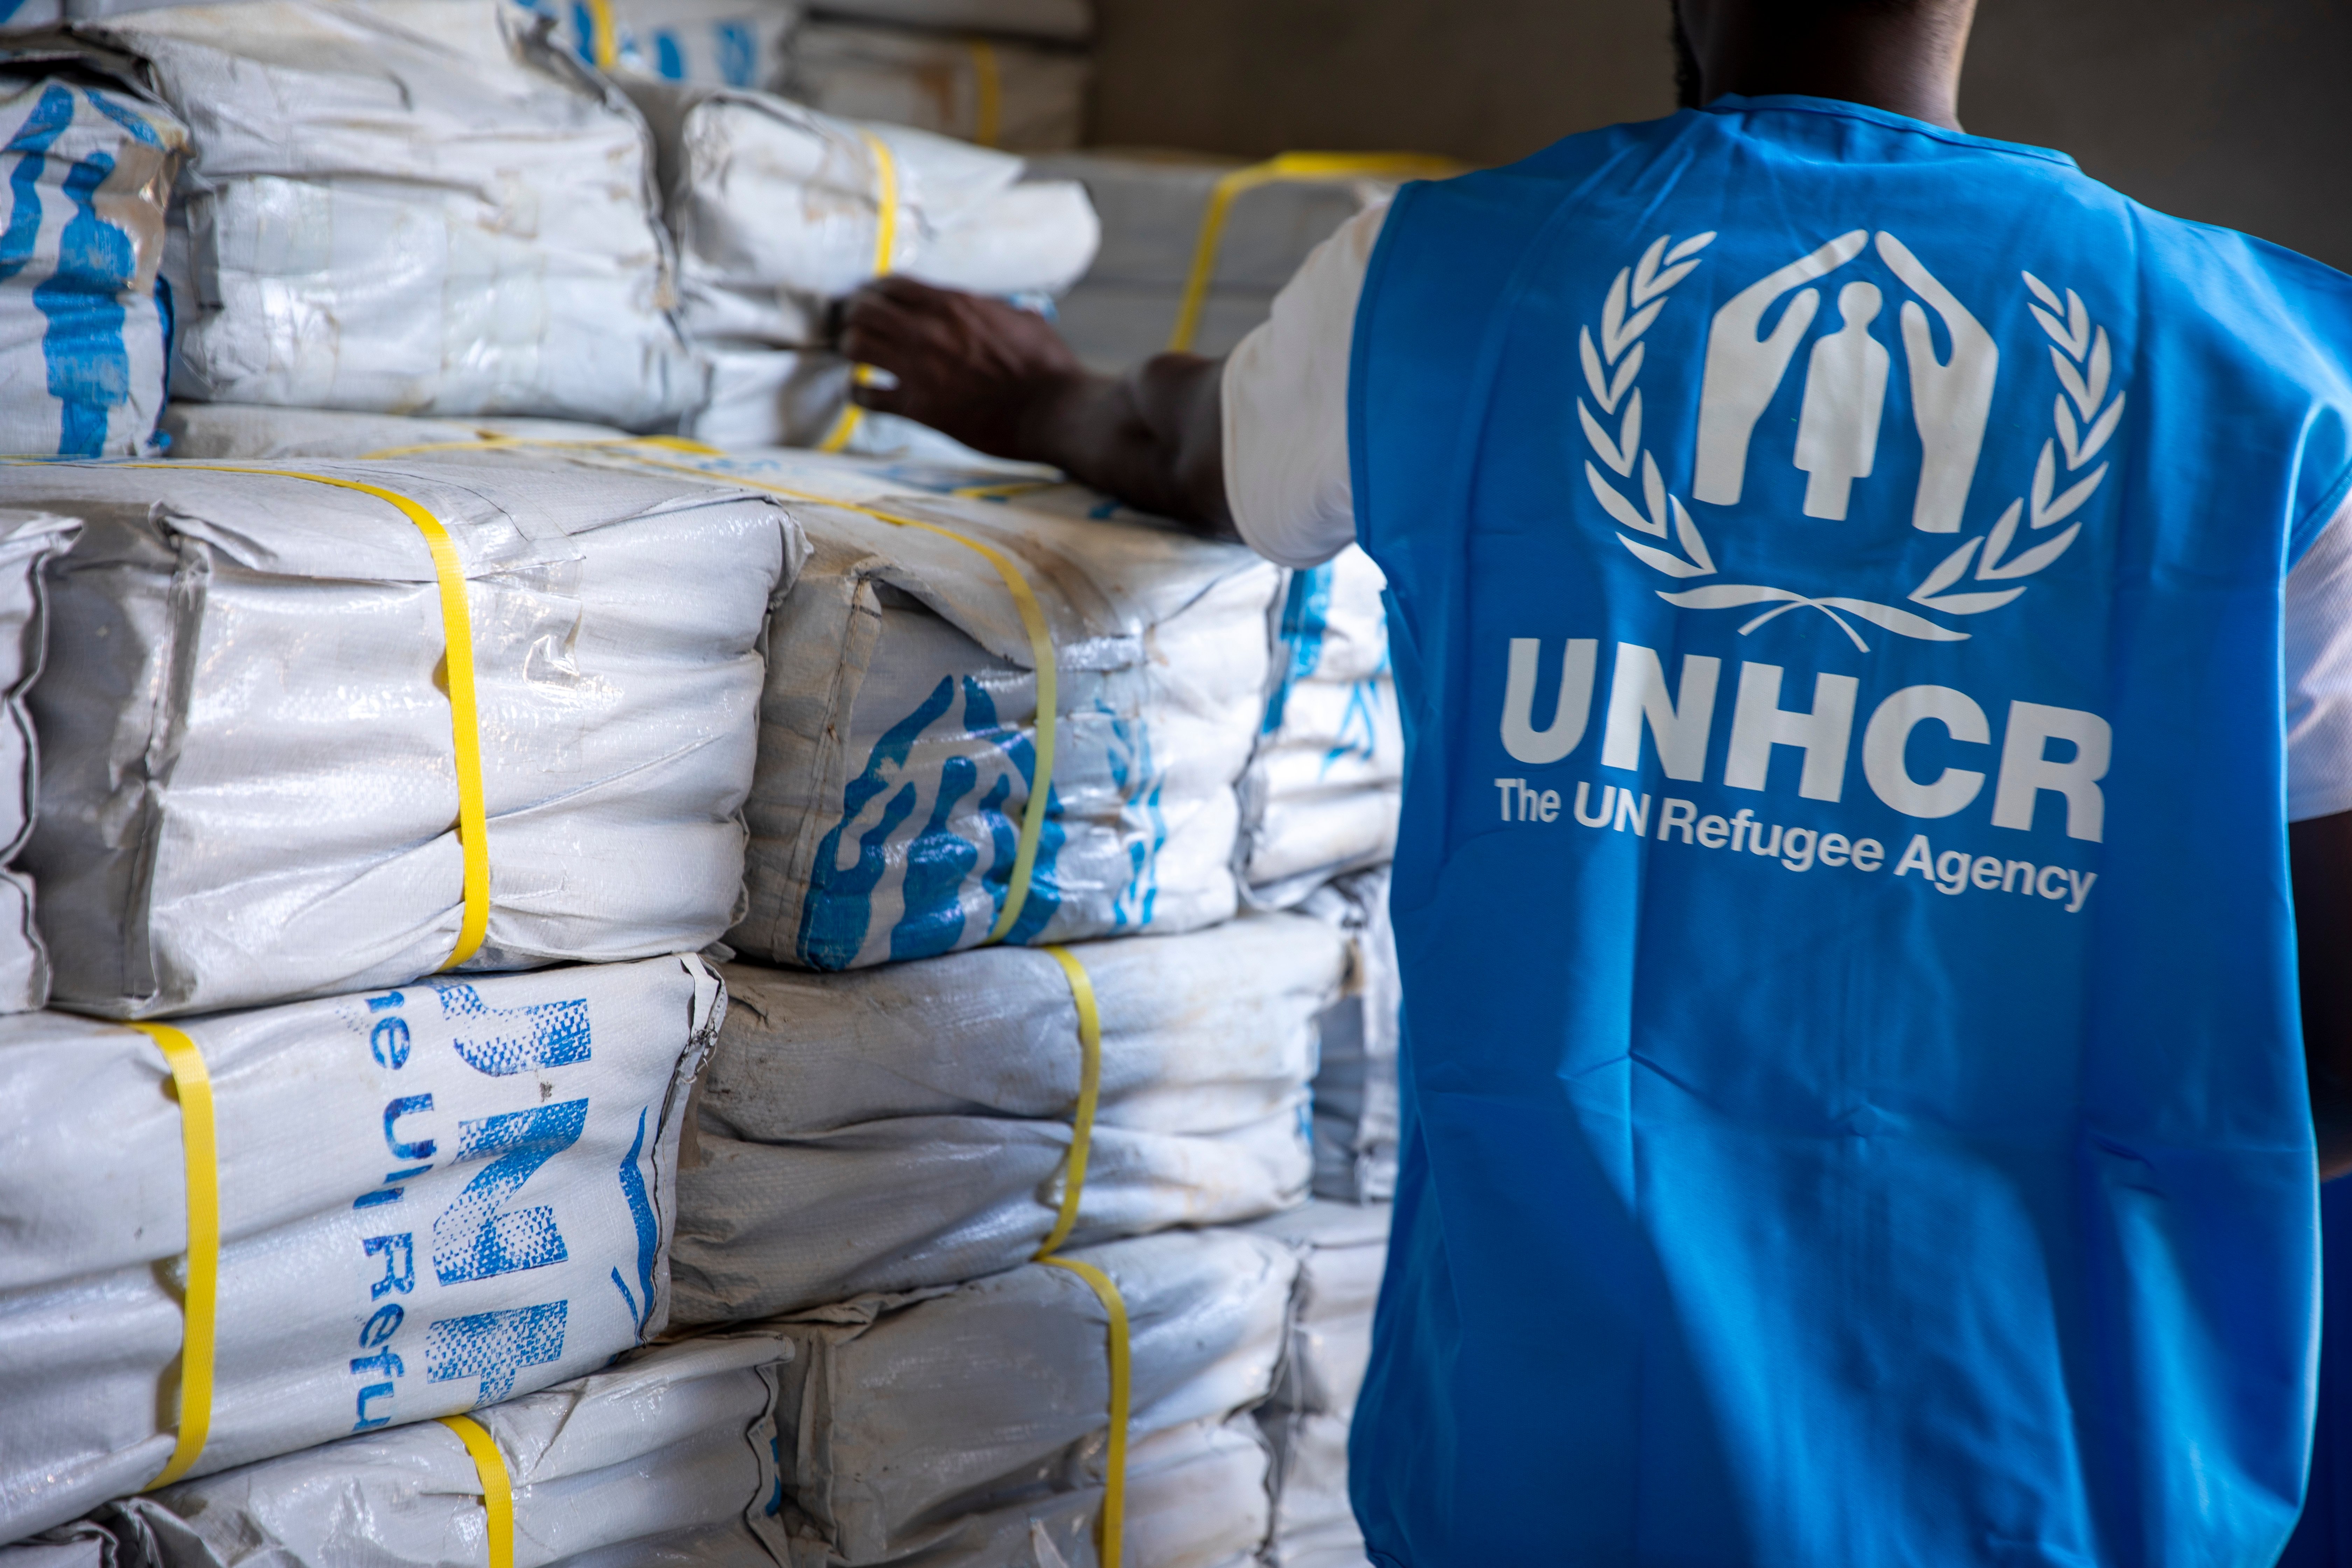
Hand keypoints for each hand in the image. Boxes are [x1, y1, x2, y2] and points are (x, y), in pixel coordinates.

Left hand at [837, 276, 1082, 462]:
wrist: (1054, 410)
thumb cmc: (1047, 366)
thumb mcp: (1021, 318)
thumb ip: (991, 309)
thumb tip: (987, 307)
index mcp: (955, 303)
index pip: (893, 283)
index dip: (877, 289)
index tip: (875, 298)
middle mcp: (929, 331)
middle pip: (863, 309)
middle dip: (855, 315)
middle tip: (857, 324)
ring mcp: (920, 370)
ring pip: (854, 345)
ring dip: (851, 348)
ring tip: (857, 356)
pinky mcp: (918, 408)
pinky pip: (865, 396)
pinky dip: (859, 392)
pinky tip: (865, 392)